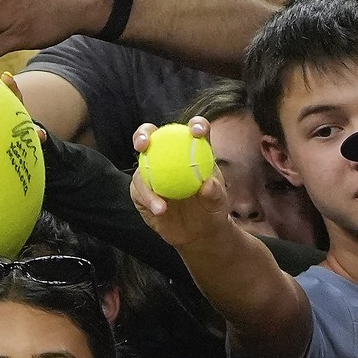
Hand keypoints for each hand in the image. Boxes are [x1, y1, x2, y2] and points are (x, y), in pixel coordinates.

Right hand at [129, 119, 232, 248]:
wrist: (197, 232)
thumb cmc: (210, 210)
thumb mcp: (218, 204)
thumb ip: (215, 193)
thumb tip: (208, 184)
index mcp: (193, 149)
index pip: (194, 131)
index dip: (196, 125)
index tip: (197, 131)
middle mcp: (169, 155)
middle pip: (154, 136)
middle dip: (144, 133)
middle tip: (144, 143)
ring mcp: (152, 172)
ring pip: (141, 164)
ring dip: (145, 178)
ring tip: (159, 198)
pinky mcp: (141, 190)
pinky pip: (139, 190)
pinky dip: (148, 198)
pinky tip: (159, 209)